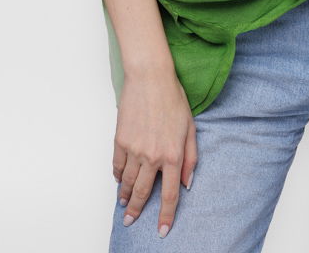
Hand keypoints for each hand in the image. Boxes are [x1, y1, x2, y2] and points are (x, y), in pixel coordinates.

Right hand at [113, 66, 196, 238]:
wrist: (150, 78)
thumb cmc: (173, 98)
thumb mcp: (190, 128)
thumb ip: (191, 158)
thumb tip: (188, 182)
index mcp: (173, 156)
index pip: (169, 195)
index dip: (165, 216)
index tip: (161, 230)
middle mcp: (153, 157)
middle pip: (143, 193)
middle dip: (137, 211)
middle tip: (131, 221)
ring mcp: (135, 150)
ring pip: (128, 183)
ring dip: (125, 196)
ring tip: (123, 203)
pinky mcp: (121, 141)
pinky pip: (118, 166)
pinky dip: (118, 176)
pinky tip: (119, 180)